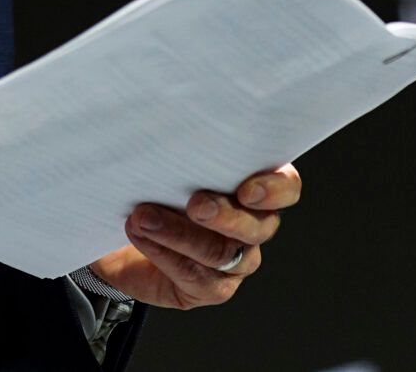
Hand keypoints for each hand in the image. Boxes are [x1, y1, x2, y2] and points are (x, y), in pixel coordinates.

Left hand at [87, 163, 301, 309]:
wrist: (129, 236)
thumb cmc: (155, 188)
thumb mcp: (168, 161)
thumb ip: (180, 150)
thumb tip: (163, 129)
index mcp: (255, 188)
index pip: (287, 187)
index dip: (275, 189)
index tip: (247, 189)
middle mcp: (254, 226)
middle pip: (257, 226)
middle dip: (224, 215)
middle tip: (195, 205)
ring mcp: (237, 261)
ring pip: (221, 253)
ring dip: (179, 233)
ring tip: (144, 217)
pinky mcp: (212, 286)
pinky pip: (195, 275)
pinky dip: (163, 253)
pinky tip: (141, 235)